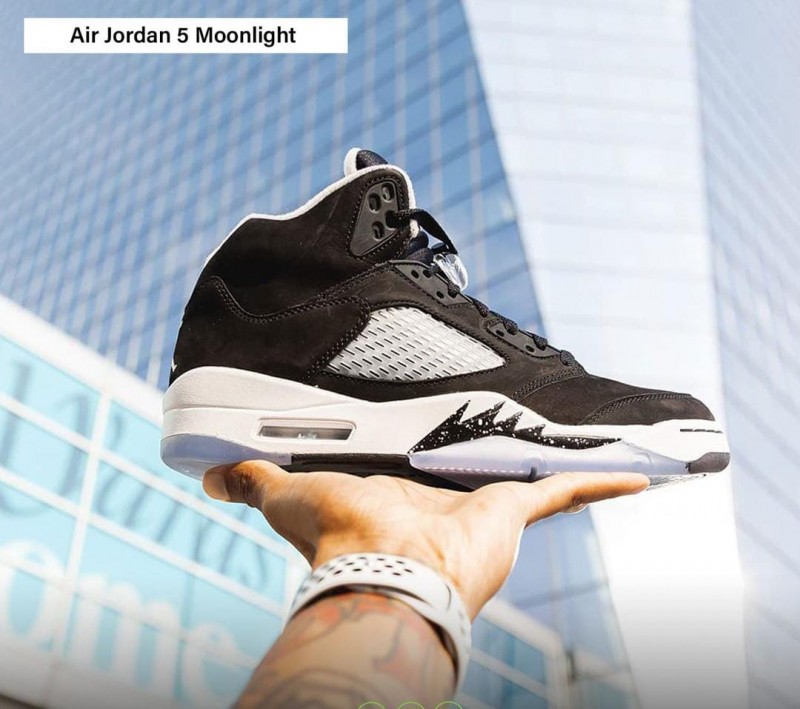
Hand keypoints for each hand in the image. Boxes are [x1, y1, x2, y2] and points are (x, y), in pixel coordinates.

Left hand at [203, 464, 647, 617]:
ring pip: (534, 476)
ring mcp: (488, 507)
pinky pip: (569, 491)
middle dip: (503, 444)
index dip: (437, 445)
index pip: (428, 463)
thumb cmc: (337, 535)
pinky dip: (603, 483)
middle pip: (483, 466)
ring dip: (560, 462)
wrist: (381, 571)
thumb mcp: (289, 493)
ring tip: (589, 435)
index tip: (446, 425)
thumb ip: (252, 480)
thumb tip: (205, 475)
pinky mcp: (517, 508)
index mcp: (406, 492)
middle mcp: (451, 502)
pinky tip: (638, 474)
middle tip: (526, 412)